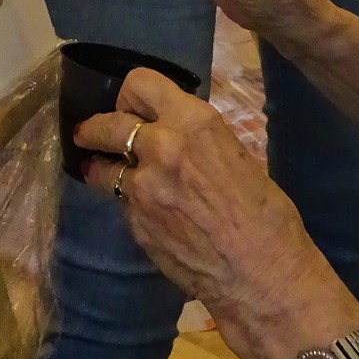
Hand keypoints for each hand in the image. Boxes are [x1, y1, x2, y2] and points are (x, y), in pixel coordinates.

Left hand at [78, 70, 358, 358]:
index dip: (131, 95)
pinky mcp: (135, 223)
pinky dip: (126, 201)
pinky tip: (140, 209)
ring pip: (101, 167)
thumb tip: (176, 136)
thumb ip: (197, 141)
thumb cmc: (267, 215)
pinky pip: (121, 202)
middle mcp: (161, 147)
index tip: (129, 106)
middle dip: (94, 128)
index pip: (140, 84)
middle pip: (107, 123)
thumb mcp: (236, 156)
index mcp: (194, 122)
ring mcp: (142, 188)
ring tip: (101, 170)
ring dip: (101, 167)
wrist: (261, 274)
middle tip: (91, 133)